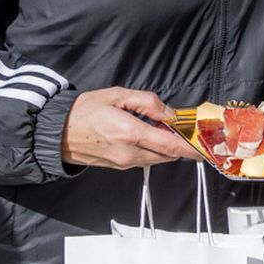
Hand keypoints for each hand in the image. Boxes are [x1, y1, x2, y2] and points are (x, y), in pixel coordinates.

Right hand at [61, 87, 193, 168]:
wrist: (56, 132)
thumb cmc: (85, 110)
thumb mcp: (118, 95)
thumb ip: (148, 102)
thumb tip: (170, 114)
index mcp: (129, 133)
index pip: (171, 146)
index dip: (192, 148)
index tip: (207, 146)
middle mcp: (129, 153)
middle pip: (168, 155)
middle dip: (182, 145)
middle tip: (188, 131)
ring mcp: (123, 163)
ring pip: (158, 159)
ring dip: (167, 148)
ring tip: (167, 130)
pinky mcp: (119, 167)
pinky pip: (145, 160)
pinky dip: (154, 151)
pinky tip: (151, 136)